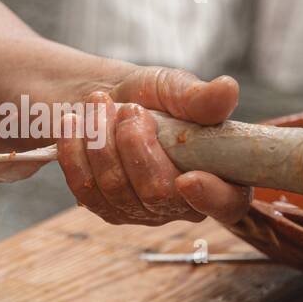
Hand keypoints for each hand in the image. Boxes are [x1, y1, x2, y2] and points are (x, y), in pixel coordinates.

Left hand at [56, 67, 250, 225]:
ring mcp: (144, 212)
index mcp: (219, 176)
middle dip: (135, 145)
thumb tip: (227, 90)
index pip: (226, 204)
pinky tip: (74, 124)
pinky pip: (85, 190)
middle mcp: (183, 203)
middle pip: (158, 194)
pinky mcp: (109, 210)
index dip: (210, 198)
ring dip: (101, 140)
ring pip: (116, 190)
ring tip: (100, 103)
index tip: (187, 180)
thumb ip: (200, 97)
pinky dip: (74, 152)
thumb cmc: (155, 98)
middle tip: (130, 108)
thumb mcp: (177, 89)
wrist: (112, 102)